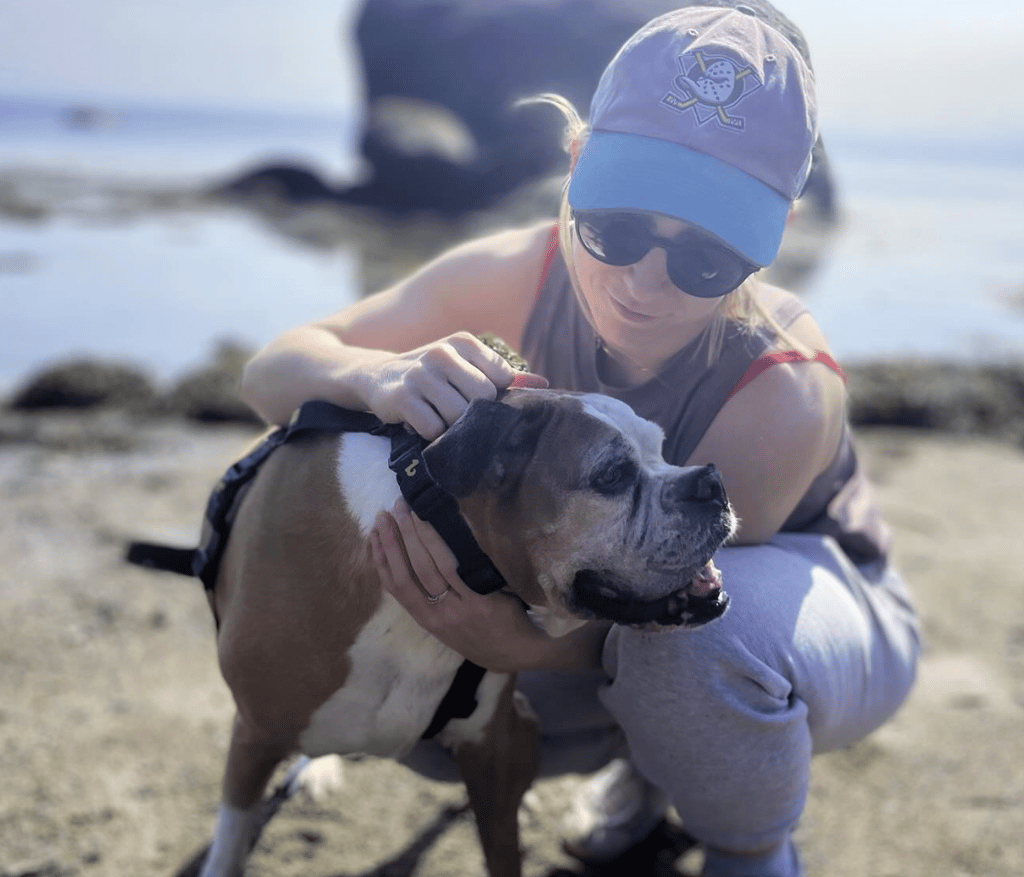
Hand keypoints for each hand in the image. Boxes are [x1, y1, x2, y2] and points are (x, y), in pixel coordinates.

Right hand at [363, 332, 545, 439]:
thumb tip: (543, 384)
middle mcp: (443, 352)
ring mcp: (421, 374)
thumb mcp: (465, 366)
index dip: (493, 398)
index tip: (476, 400)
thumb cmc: (432, 374)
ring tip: (439, 417)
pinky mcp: (402, 397)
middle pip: (483, 399)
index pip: (501, 380)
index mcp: (464, 342)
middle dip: (474, 414)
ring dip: (450, 426)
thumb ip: (503, 375)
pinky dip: (430, 433)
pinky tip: (420, 422)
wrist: (377, 376)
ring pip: (459, 415)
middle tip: (456, 413)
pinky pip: (433, 428)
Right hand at [369, 498, 555, 672]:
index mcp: (426, 620)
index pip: (395, 585)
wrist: (518, 652)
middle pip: (408, 572)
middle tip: (387, 512)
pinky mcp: (480, 602)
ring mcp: (458, 610)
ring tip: (407, 510)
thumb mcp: (449, 625)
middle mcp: (437, 616)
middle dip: (393, 539)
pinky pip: (456, 567)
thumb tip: (418, 558)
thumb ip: (433, 599)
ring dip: (414, 535)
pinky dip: (443, 544)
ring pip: (428, 567)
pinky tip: (439, 524)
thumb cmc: (483, 633)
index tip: (374, 533)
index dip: (381, 558)